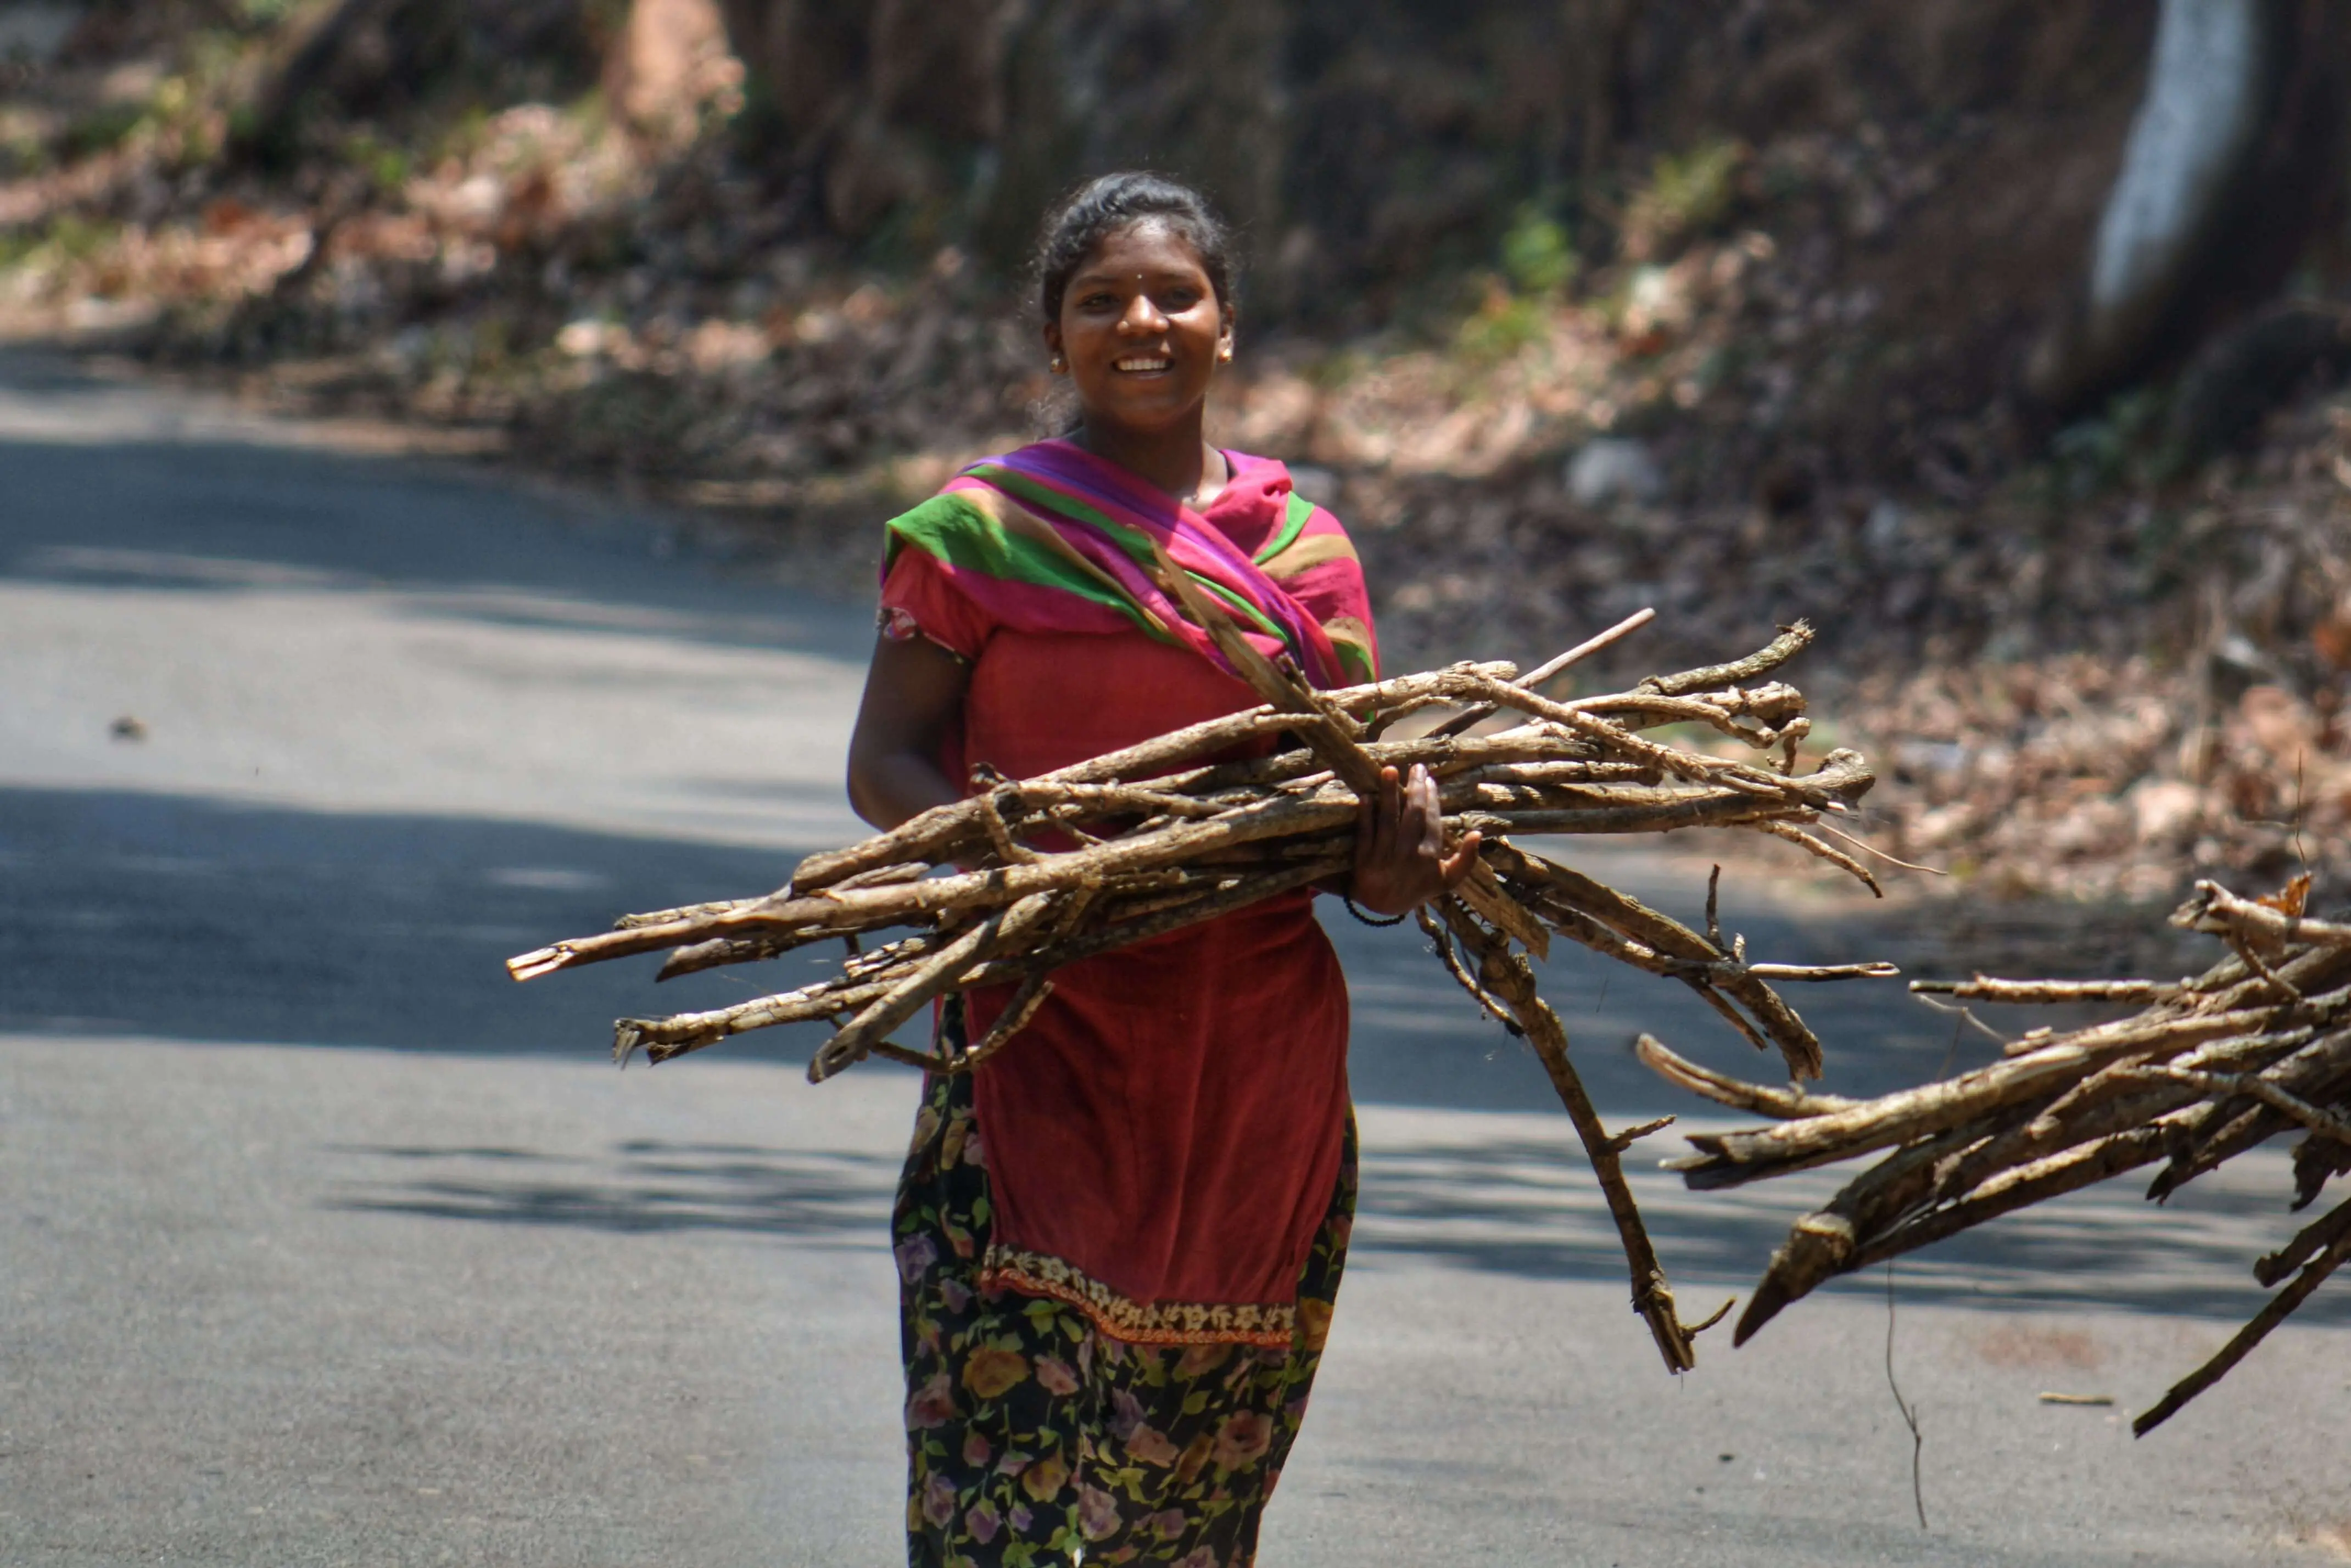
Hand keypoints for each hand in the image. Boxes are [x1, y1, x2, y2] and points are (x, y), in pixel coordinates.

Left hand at [1347, 763, 1481, 916]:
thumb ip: (1466, 860)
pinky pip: (1365, 834)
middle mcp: (1408, 856)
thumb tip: (1478, 833)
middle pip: (1412, 815)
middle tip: (1416, 767)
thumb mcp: (1447, 880)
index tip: (1429, 779)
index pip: (1432, 821)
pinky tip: (1366, 796)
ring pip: (1388, 820)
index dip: (1431, 798)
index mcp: (1430, 857)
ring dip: (1389, 794)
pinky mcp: (1363, 860)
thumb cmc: (1418, 887)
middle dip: (1415, 788)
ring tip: (1389, 770)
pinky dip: (1365, 815)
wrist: (1382, 906)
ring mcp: (1384, 857)